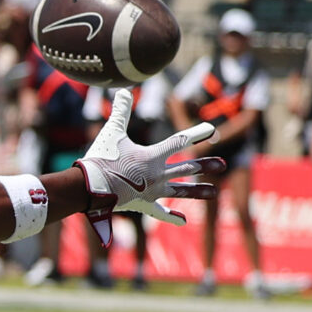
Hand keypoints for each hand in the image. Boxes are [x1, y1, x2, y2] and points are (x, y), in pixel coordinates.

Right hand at [80, 89, 221, 230]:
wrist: (89, 186)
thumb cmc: (100, 158)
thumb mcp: (111, 132)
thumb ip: (120, 112)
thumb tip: (123, 90)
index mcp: (152, 156)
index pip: (179, 141)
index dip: (196, 133)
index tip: (211, 130)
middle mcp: (158, 174)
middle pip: (187, 167)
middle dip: (205, 165)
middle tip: (222, 164)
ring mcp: (152, 191)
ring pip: (181, 191)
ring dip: (198, 191)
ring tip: (215, 192)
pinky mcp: (143, 204)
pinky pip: (160, 212)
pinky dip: (171, 216)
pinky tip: (183, 221)